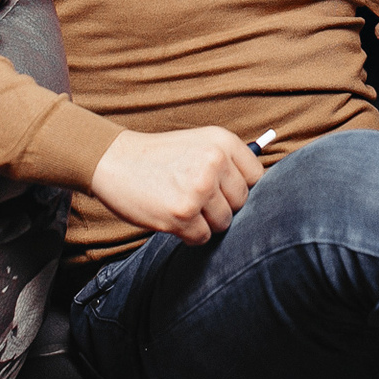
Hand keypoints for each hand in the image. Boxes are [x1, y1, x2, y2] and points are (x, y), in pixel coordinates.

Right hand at [88, 127, 263, 244]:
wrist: (114, 161)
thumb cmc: (160, 156)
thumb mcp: (199, 144)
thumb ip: (229, 162)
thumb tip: (263, 193)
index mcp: (222, 141)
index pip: (256, 177)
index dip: (240, 188)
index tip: (222, 190)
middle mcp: (214, 163)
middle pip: (241, 203)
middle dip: (221, 206)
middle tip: (195, 197)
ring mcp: (198, 189)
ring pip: (223, 222)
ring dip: (205, 222)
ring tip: (182, 205)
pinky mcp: (181, 215)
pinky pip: (202, 238)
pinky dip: (189, 234)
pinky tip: (172, 216)